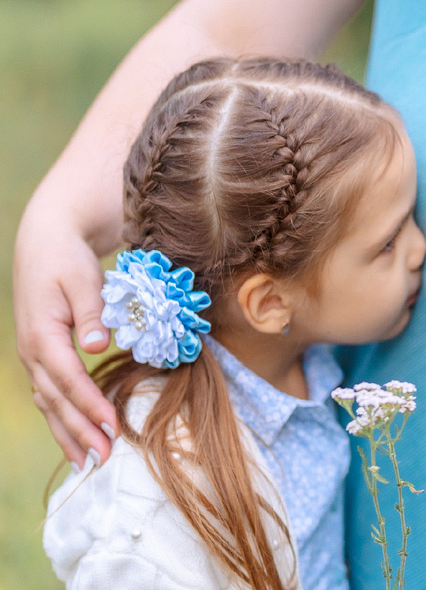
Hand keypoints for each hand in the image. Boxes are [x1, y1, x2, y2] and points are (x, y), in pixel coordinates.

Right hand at [14, 200, 116, 467]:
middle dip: (80, 432)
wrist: (45, 244)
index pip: (69, 379)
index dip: (90, 405)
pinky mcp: (41, 357)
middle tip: (103, 461)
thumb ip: (90, 314)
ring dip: (68, 434)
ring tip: (89, 463)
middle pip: (56, 400)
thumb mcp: (82, 280)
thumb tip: (95, 346)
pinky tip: (76, 440)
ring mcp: (33, 357)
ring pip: (49, 404)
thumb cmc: (68, 260)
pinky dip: (62, 420)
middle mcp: (32, 352)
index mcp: (42, 335)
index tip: (112, 427)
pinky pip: (50, 396)